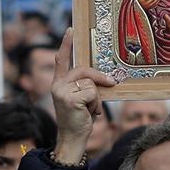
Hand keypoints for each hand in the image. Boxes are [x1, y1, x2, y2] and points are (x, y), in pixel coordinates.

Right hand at [50, 28, 116, 163]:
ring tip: (91, 110)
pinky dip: (96, 104)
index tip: (71, 30)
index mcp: (59, 83)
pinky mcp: (70, 99)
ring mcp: (62, 92)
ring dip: (97, 98)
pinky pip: (92, 93)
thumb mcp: (81, 100)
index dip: (66, 44)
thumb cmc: (79, 119)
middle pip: (83, 70)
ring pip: (90, 83)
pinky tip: (90, 113)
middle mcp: (57, 85)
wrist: (73, 139)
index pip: (61, 60)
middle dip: (99, 78)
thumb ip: (85, 86)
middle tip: (112, 83)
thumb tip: (104, 77)